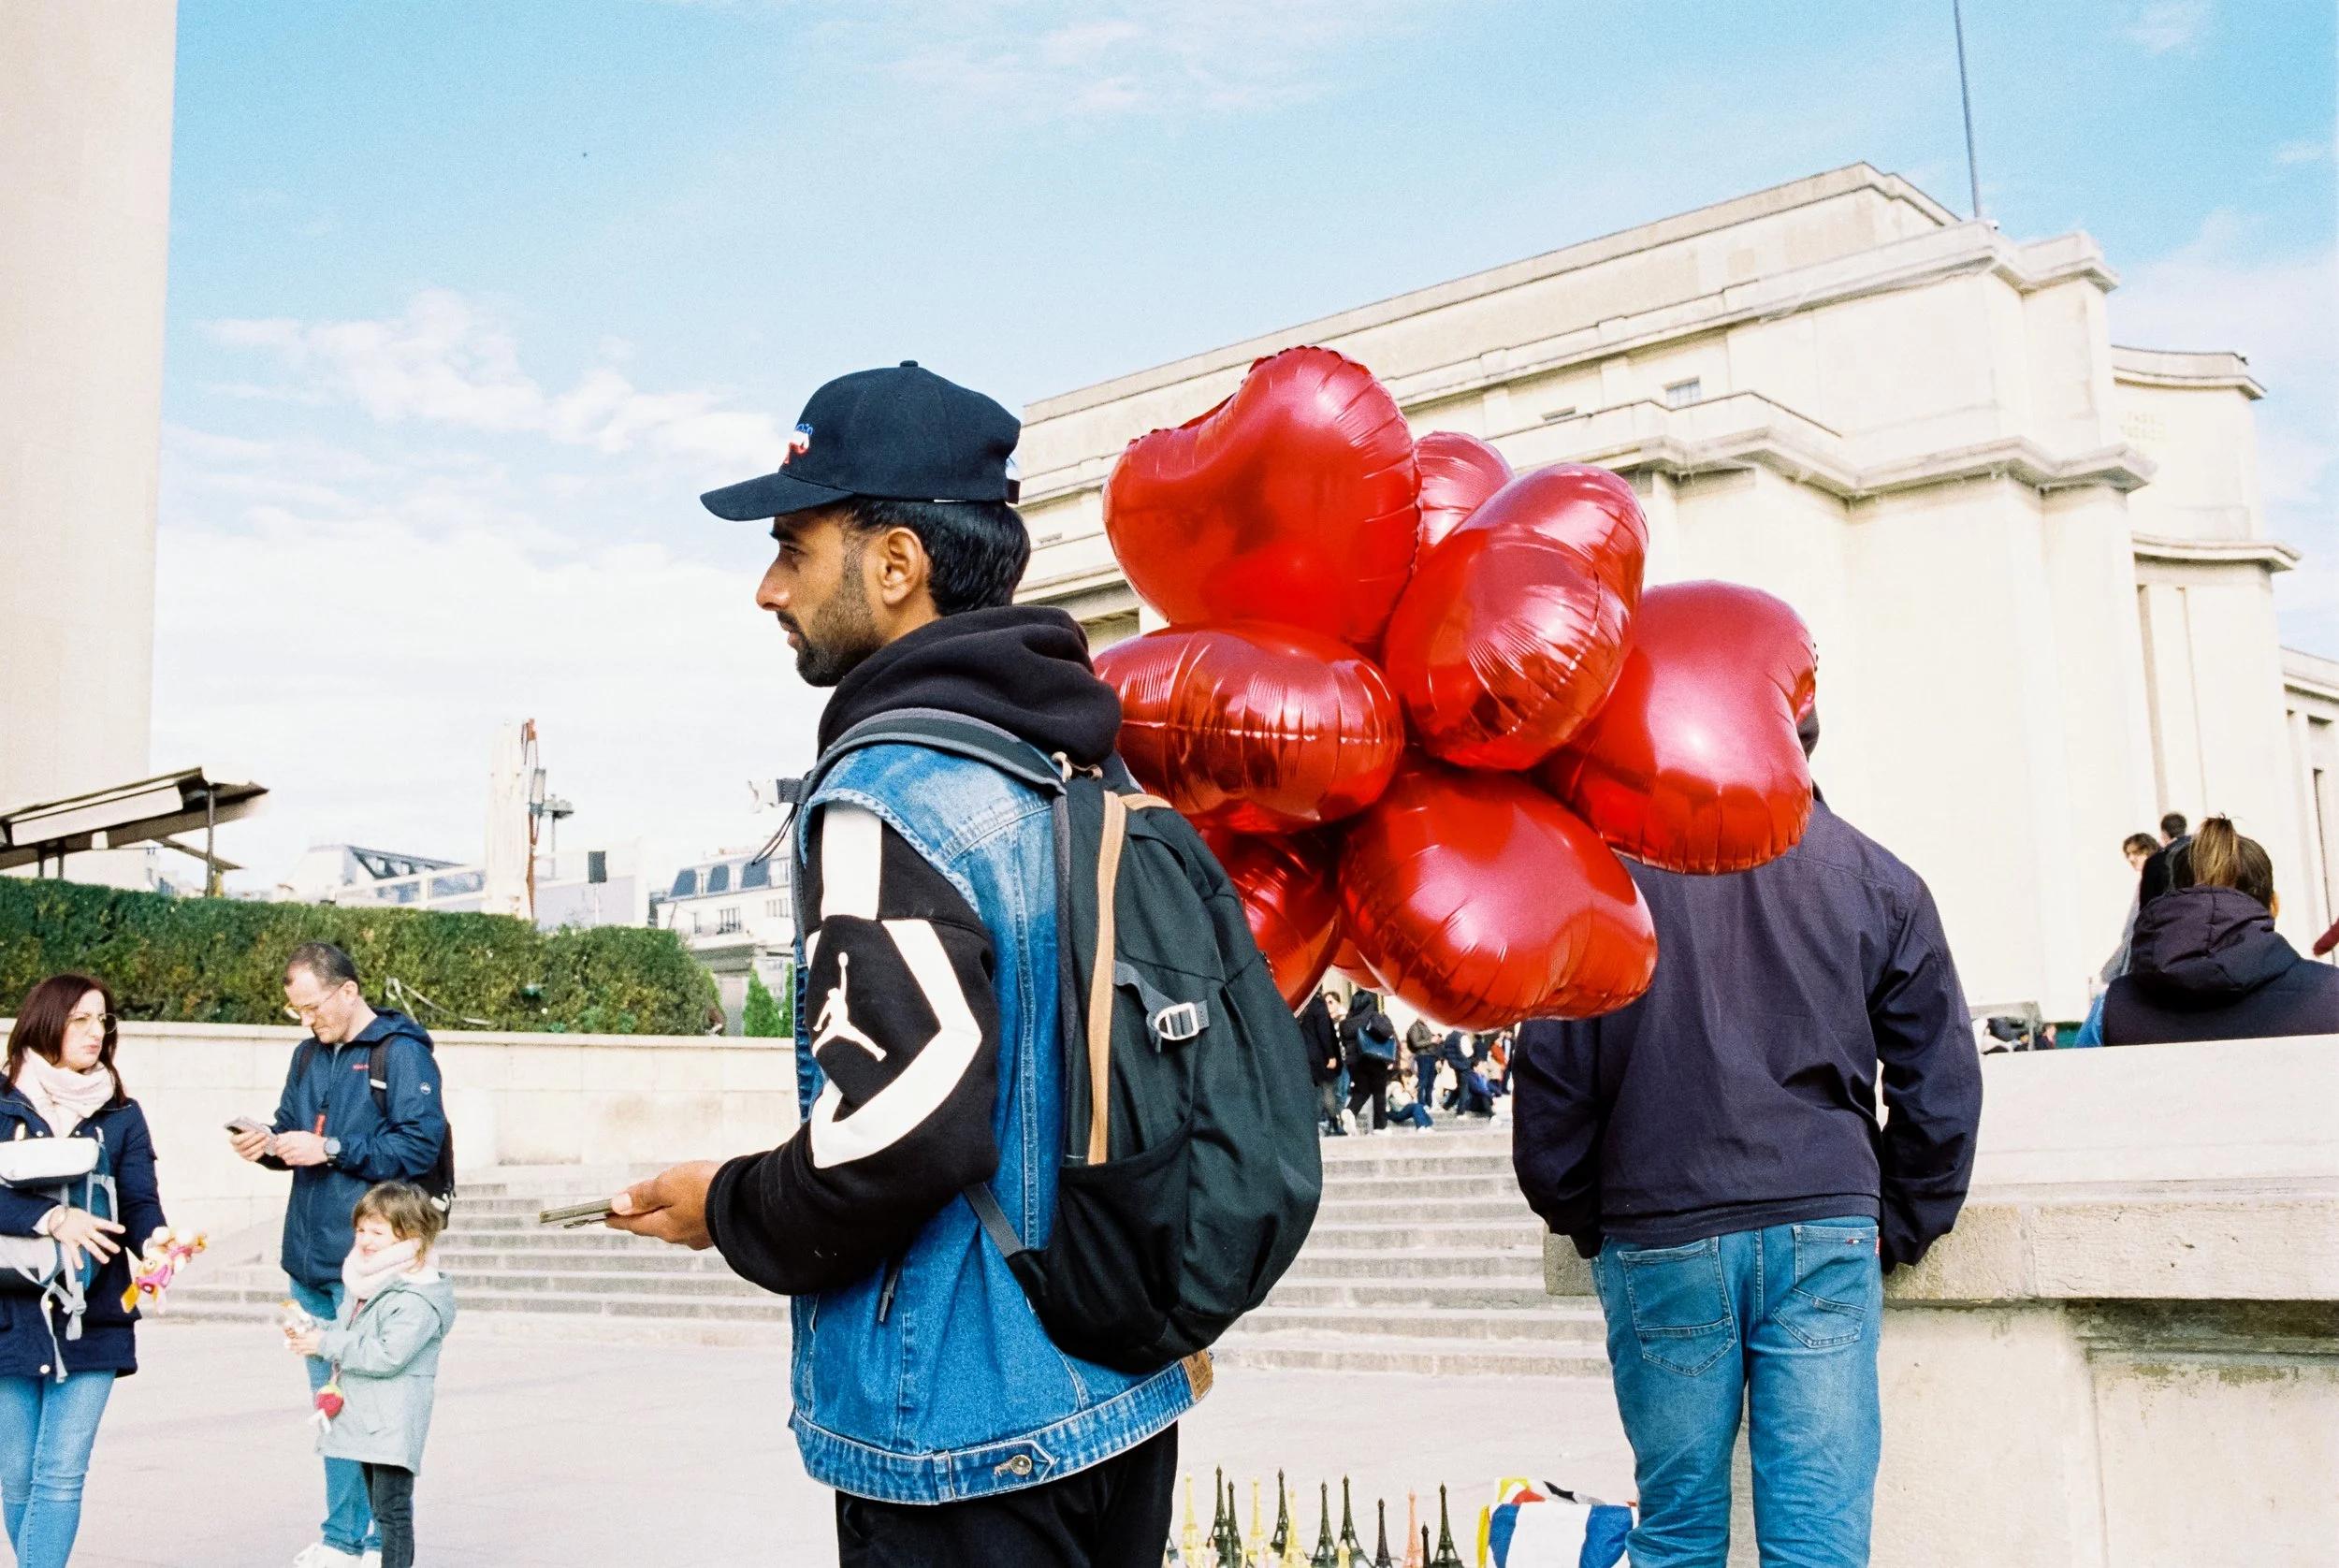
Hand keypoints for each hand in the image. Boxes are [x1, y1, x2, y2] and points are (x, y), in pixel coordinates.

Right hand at [49, 1208, 124, 1265]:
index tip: (123, 1230)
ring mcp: (77, 1236)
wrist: (54, 1216)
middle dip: (108, 1244)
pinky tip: (81, 1267)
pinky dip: (77, 1260)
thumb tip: (103, 1226)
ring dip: (98, 1254)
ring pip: (89, 1246)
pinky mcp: (68, 1241)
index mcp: (90, 1221)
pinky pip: (73, 1252)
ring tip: (106, 1261)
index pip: (104, 1224)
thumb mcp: (84, 1215)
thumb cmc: (72, 1215)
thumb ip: (93, 1221)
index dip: (113, 1227)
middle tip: (117, 1250)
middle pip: (99, 1238)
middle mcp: (85, 1229)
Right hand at [231, 1129, 273, 1161]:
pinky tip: (264, 1148)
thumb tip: (257, 1128)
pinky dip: (259, 1152)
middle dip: (255, 1139)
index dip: (245, 1136)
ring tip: (267, 1139)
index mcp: (233, 1140)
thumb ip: (250, 1128)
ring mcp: (242, 1154)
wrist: (254, 1140)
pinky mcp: (248, 1158)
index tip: (254, 1131)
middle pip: (244, 1145)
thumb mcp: (249, 1128)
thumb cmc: (250, 1132)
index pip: (236, 1140)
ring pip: (250, 1151)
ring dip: (260, 1144)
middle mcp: (236, 1148)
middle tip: (263, 1134)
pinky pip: (253, 1157)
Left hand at [272, 1131, 328, 1166]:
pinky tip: (293, 1158)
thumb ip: (290, 1134)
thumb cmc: (313, 1140)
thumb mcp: (302, 1133)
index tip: (277, 1145)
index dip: (276, 1144)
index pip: (277, 1142)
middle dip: (279, 1151)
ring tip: (290, 1154)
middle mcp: (293, 1146)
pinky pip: (288, 1162)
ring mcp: (295, 1154)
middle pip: (279, 1150)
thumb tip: (279, 1136)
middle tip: (283, 1150)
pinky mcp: (298, 1161)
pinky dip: (289, 1160)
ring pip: (283, 1157)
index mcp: (293, 1138)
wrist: (324, 1149)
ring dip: (284, 1156)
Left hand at [284, 1326, 322, 1355]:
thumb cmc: (324, 1335)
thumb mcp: (318, 1330)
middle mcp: (308, 1341)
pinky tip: (296, 1353)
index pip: (300, 1335)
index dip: (294, 1335)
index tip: (290, 1335)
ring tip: (289, 1348)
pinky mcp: (312, 1351)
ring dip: (294, 1348)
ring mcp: (310, 1347)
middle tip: (286, 1342)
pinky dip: (300, 1352)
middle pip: (298, 1342)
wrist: (330, 1343)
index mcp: (310, 1335)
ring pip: (300, 1347)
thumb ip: (311, 1330)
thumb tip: (306, 1328)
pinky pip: (305, 1352)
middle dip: (292, 1342)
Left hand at [606, 1160, 720, 1249]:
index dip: (618, 1218)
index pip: (634, 1223)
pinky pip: (696, 1221)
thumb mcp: (667, 1185)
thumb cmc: (707, 1189)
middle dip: (642, 1216)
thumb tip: (618, 1205)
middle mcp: (681, 1236)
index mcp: (664, 1226)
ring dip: (667, 1213)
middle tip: (630, 1208)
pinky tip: (694, 1205)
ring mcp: (701, 1234)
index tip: (605, 1217)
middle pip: (654, 1225)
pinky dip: (688, 1212)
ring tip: (663, 1203)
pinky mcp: (718, 1228)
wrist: (750, 1197)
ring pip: (676, 1224)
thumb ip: (643, 1195)